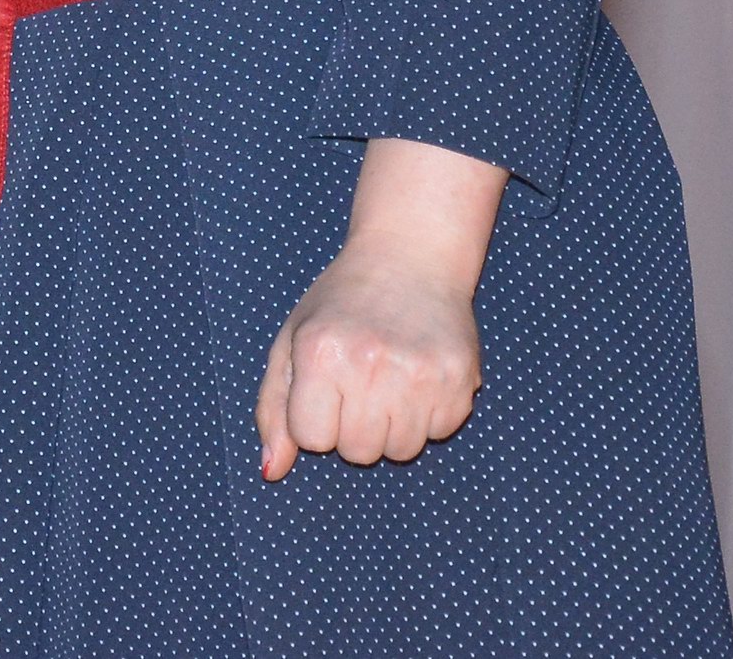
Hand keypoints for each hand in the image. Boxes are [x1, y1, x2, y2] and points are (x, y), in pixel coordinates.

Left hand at [257, 135, 503, 477]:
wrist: (408, 260)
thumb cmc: (339, 306)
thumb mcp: (291, 344)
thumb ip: (274, 409)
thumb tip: (272, 472)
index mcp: (320, 353)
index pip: (312, 439)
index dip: (315, 422)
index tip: (323, 391)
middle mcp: (369, 364)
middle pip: (357, 452)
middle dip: (353, 428)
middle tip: (358, 384)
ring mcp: (419, 373)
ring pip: (400, 451)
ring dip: (392, 426)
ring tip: (388, 379)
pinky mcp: (460, 379)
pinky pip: (439, 434)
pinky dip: (428, 416)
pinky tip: (418, 375)